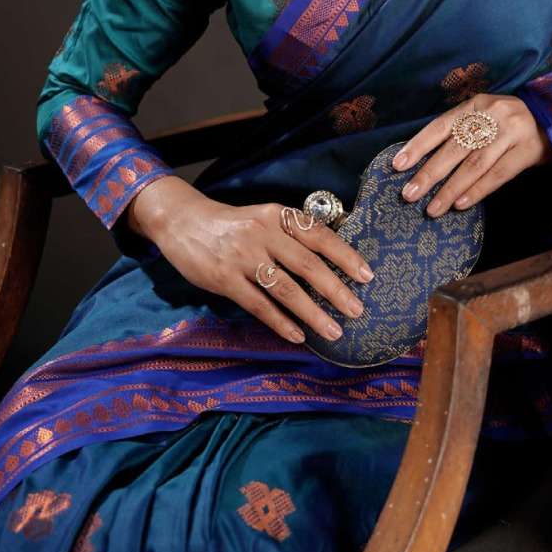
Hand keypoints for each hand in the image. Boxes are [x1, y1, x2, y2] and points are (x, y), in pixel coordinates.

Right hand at [125, 175, 373, 346]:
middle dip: (335, 290)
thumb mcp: (264, 217)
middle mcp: (263, 233)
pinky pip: (258, 305)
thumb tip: (331, 260)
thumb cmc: (233, 224)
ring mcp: (242, 257)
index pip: (319, 235)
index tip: (367, 275)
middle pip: (307, 265)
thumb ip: (291, 234)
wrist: (184, 222)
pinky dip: (280, 322)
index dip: (345, 255)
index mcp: (278, 215)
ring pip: (285, 289)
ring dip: (312, 313)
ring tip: (333, 331)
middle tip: (357, 310)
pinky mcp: (224, 279)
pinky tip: (297, 335)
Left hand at [390, 94, 551, 216]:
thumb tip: (423, 160)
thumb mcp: (485, 117)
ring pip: (474, 164)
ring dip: (450, 189)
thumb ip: (460, 132)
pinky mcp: (528, 150)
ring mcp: (511, 131)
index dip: (418, 146)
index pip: (440, 126)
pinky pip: (498, 174)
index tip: (397, 166)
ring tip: (432, 208)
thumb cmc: (510, 124)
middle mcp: (492, 114)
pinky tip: (461, 205)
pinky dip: (477, 191)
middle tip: (409, 195)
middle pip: (454, 148)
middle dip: (429, 173)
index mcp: (475, 104)